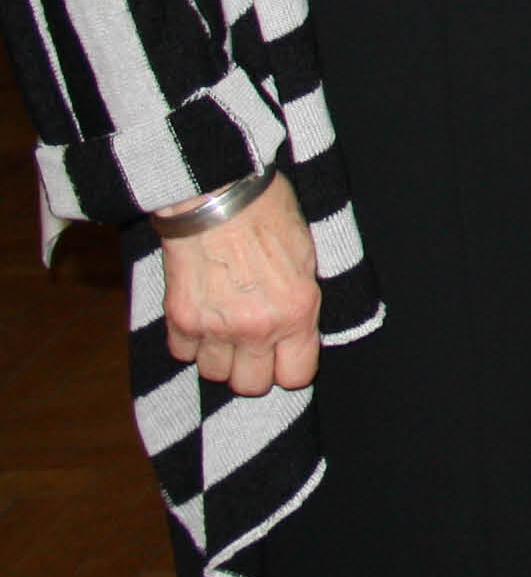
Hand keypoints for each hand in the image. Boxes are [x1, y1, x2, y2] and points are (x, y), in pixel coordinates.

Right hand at [156, 173, 321, 396]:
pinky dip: (190, 340)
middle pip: (250, 385)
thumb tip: (298, 326)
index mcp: (296, 311)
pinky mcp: (179, 318)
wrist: (218, 191)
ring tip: (226, 326)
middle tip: (254, 343)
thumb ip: (300, 298)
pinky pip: (182, 353)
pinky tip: (201, 314)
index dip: (290, 366)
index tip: (286, 354)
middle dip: (253, 368)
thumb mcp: (306, 254)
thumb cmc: (268, 211)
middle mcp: (256, 328)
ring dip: (219, 356)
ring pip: (213, 374)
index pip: (295, 377)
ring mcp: (214, 327)